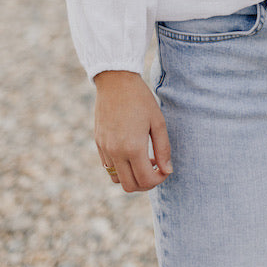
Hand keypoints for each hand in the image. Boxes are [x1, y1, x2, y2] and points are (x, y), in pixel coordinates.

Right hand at [94, 70, 172, 192]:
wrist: (116, 81)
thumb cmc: (140, 99)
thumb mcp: (158, 122)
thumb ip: (163, 149)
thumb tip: (167, 171)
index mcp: (133, 148)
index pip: (146, 180)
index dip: (158, 180)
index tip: (165, 170)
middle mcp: (116, 152)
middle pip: (130, 186)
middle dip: (145, 183)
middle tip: (155, 169)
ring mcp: (105, 149)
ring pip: (116, 179)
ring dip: (131, 177)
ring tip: (143, 160)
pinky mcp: (98, 143)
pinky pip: (108, 167)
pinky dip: (120, 168)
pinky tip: (131, 152)